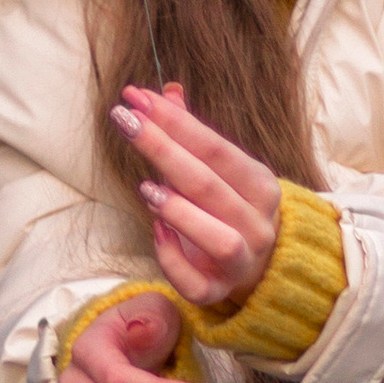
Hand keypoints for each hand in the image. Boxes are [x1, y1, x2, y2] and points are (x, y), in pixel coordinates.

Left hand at [109, 84, 282, 308]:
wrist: (257, 268)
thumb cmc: (227, 209)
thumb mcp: (218, 170)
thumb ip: (191, 134)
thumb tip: (166, 91)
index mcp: (259, 184)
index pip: (217, 148)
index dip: (176, 122)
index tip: (136, 98)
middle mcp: (258, 222)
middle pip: (210, 185)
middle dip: (163, 149)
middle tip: (124, 121)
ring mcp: (242, 260)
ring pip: (219, 239)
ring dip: (180, 212)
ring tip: (145, 188)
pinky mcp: (218, 291)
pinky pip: (196, 284)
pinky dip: (173, 260)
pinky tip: (156, 232)